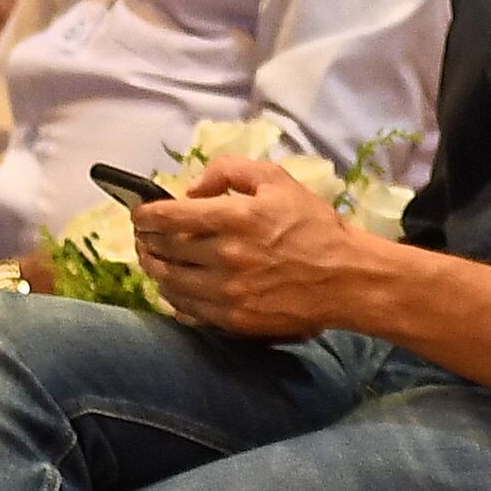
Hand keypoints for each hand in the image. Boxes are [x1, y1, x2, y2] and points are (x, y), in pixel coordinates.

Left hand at [133, 154, 380, 343]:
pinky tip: (177, 288)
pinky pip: (186, 309)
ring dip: (154, 269)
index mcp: (234, 218)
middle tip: (145, 237)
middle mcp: (224, 255)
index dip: (144, 214)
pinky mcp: (233, 318)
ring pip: (167, 281)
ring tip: (155, 261)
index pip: (165, 216)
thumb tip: (192, 189)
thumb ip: (231, 172)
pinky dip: (173, 296)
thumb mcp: (280, 182)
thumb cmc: (316, 227)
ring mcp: (227, 291)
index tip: (141, 214)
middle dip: (145, 241)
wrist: (349, 279)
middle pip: (161, 250)